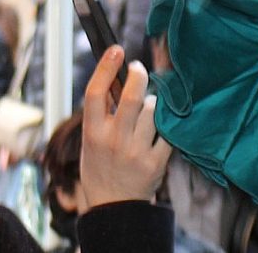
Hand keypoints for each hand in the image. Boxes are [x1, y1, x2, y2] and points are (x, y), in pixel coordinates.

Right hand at [80, 46, 173, 207]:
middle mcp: (113, 141)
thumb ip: (100, 114)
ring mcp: (136, 152)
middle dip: (139, 75)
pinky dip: (166, 125)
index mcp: (92, 133)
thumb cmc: (101, 168)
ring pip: (153, 110)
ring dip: (153, 103)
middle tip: (139, 68)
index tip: (116, 50)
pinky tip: (160, 128)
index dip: (106, 67)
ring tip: (147, 111)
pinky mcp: (156, 162)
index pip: (95, 93)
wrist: (114, 207)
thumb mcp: (90, 141)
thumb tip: (115, 78)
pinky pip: (167, 132)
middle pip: (131, 96)